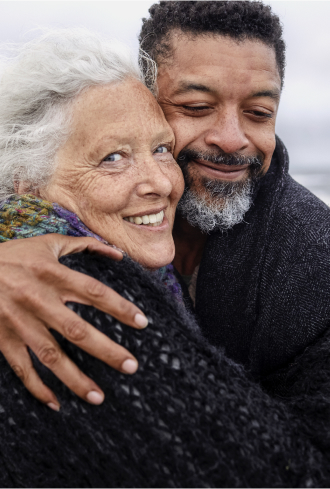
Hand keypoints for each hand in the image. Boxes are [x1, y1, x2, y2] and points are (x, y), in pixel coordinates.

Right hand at [0, 234, 147, 409]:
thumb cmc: (13, 256)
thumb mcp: (48, 243)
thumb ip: (85, 245)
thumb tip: (118, 254)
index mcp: (52, 274)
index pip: (94, 293)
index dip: (120, 308)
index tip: (142, 323)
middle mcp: (38, 299)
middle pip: (77, 330)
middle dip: (106, 350)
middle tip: (131, 367)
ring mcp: (19, 322)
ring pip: (50, 356)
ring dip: (75, 379)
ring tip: (98, 397)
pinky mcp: (2, 338)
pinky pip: (21, 368)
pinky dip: (37, 387)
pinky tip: (56, 403)